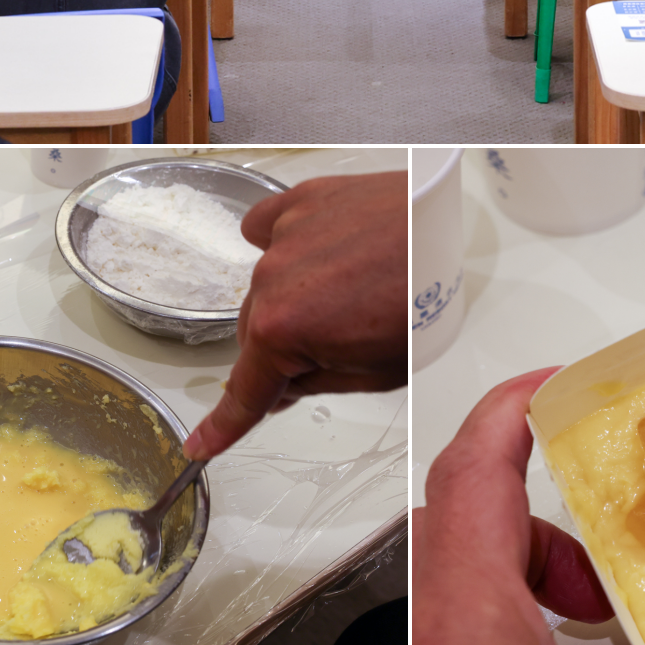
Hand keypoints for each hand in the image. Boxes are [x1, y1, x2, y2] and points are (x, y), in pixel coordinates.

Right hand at [184, 173, 406, 460]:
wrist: (444, 234)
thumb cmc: (423, 296)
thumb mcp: (375, 371)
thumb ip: (315, 383)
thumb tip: (284, 388)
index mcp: (283, 331)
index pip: (244, 392)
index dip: (221, 426)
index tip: (201, 443)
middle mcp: (270, 280)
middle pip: (258, 335)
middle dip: (286, 349)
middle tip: (335, 343)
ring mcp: (282, 236)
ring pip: (267, 286)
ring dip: (295, 296)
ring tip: (351, 289)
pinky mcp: (298, 201)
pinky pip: (269, 229)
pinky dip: (285, 245)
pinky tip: (316, 250)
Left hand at [414, 369, 644, 644]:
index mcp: (469, 623)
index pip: (472, 474)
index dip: (510, 412)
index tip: (560, 384)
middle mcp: (438, 644)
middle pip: (470, 527)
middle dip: (548, 520)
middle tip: (613, 535)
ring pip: (473, 589)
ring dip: (543, 586)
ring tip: (612, 621)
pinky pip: (480, 644)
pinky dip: (532, 642)